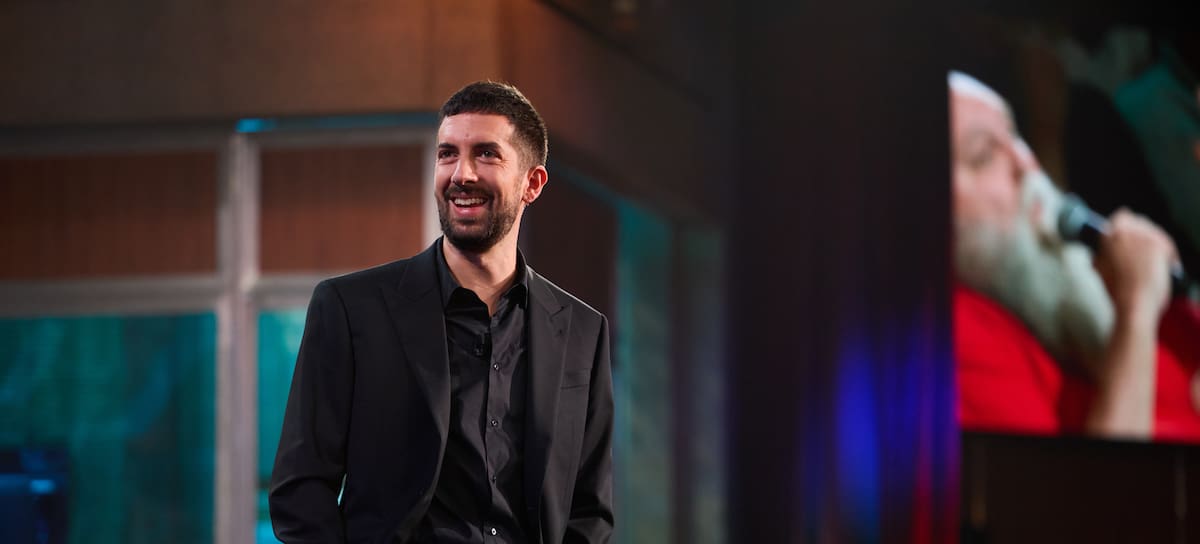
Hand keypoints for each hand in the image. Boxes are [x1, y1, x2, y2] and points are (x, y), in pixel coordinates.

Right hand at [1093, 209, 1177, 324]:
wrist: (1134, 300)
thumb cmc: (1116, 288)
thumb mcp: (1098, 267)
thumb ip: (1102, 253)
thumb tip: (1103, 252)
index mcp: (1111, 233)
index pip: (1121, 216)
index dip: (1123, 225)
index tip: (1124, 233)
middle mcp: (1131, 231)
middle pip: (1140, 221)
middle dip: (1139, 232)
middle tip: (1136, 247)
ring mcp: (1149, 238)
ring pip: (1154, 231)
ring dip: (1152, 241)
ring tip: (1149, 256)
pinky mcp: (1164, 247)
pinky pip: (1167, 243)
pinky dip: (1167, 250)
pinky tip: (1165, 261)